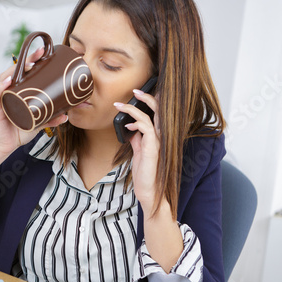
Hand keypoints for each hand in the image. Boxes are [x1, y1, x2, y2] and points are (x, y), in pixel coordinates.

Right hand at [0, 47, 67, 155]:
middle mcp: (9, 91)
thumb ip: (51, 119)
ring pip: (5, 79)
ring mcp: (2, 98)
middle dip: (27, 60)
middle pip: (15, 71)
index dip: (32, 60)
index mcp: (18, 91)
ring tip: (28, 66)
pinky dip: (1, 87)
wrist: (8, 146)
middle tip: (40, 54)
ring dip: (15, 70)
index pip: (24, 71)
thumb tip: (67, 116)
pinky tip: (8, 81)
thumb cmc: (21, 130)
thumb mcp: (39, 123)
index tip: (45, 52)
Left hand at [114, 90, 160, 214]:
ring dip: (133, 108)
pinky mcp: (153, 147)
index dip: (149, 102)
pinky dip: (135, 122)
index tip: (135, 96)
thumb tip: (130, 127)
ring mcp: (159, 141)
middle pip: (159, 109)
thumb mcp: (139, 151)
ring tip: (120, 105)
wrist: (148, 190)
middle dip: (147, 97)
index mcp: (158, 136)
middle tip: (134, 90)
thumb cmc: (144, 172)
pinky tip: (127, 125)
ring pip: (151, 115)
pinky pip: (146, 127)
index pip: (157, 113)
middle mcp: (161, 136)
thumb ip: (137, 138)